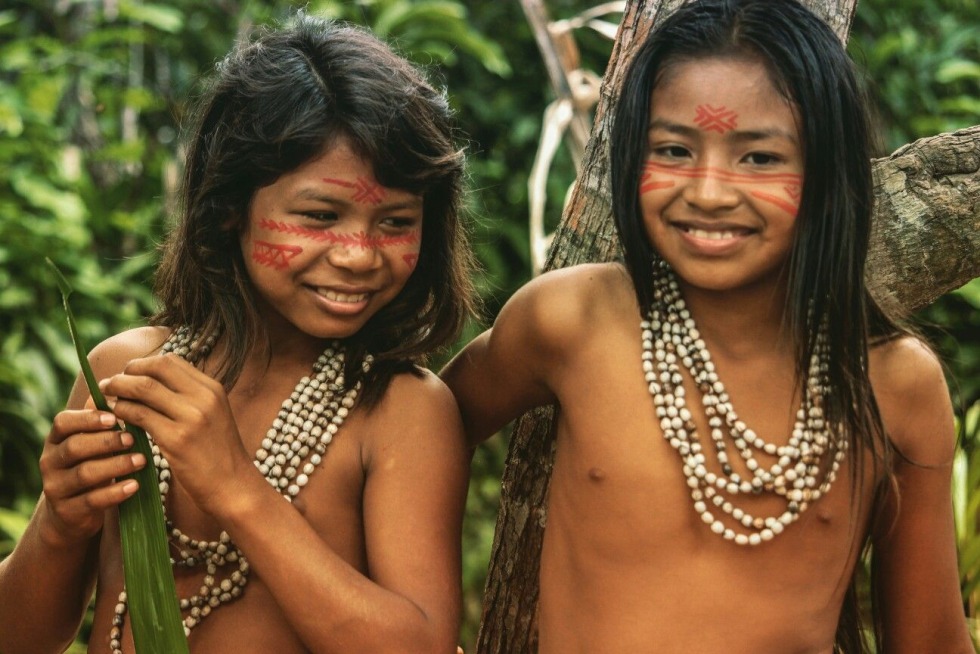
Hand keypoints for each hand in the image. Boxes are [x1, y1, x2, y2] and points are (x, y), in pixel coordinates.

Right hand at [38, 406, 142, 548]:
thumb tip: (122, 389)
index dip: (87, 418)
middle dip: (106, 441)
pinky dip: (115, 492)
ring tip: (142, 460)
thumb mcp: (92, 444)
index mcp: (56, 440)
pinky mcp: (67, 511)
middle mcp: (50, 462)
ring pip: (84, 474)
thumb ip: (102, 422)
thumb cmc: (90, 466)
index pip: (63, 422)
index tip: (114, 417)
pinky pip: (92, 500)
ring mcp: (56, 488)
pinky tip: (135, 485)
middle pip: (74, 447)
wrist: (71, 513)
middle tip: (133, 438)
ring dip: (116, 465)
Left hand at [99, 353, 251, 513]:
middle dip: (127, 372)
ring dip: (118, 389)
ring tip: (107, 397)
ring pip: (144, 388)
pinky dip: (122, 412)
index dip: (144, 364)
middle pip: (156, 368)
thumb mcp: (212, 416)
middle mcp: (204, 397)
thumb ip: (189, 397)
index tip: (129, 375)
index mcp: (213, 388)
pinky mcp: (176, 439)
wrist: (233, 486)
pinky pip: (139, 415)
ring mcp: (191, 417)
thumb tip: (151, 382)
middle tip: (111, 383)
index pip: (171, 361)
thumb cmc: (218, 454)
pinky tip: (116, 418)